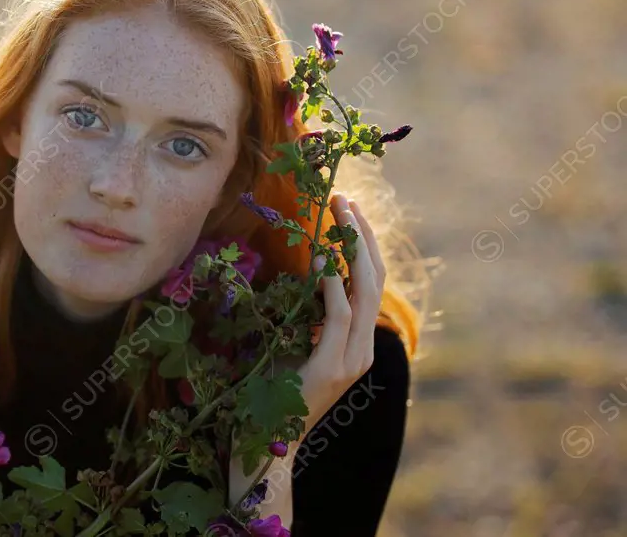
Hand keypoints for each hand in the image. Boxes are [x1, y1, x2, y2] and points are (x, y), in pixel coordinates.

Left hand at [296, 193, 385, 438]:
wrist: (269, 444)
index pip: (372, 283)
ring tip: (337, 216)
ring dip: (350, 249)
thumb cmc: (275, 393)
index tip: (349, 210)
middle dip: (362, 235)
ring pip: (364, 292)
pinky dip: (332, 285)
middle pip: (374, 279)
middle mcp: (362, 349)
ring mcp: (351, 359)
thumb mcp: (297, 343)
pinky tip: (322, 261)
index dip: (365, 244)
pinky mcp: (332, 367)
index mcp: (358, 342)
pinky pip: (339, 317)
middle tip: (345, 199)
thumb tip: (310, 272)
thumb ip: (310, 314)